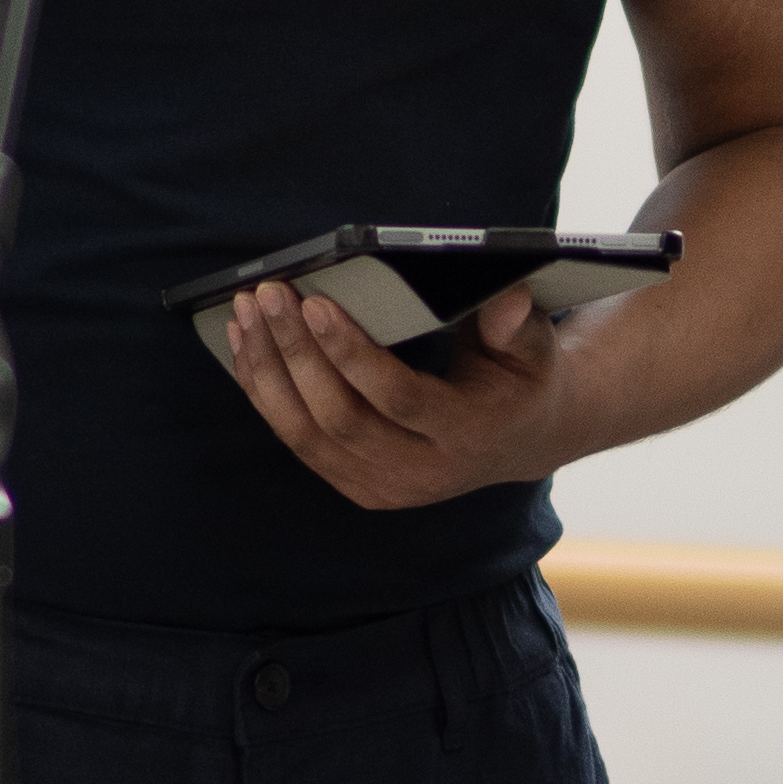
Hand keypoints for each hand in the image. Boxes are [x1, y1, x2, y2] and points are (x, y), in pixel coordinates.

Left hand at [206, 273, 568, 501]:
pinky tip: (248, 347)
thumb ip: (517, 325)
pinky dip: (265, 394)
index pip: (397, 399)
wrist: (516, 440)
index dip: (351, 353)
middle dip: (297, 353)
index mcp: (469, 436)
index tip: (316, 303)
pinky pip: (298, 442)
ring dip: (269, 372)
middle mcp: (423, 473)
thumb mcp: (534, 349)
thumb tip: (504, 300)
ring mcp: (385, 487)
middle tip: (270, 296)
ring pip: (307, 436)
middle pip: (340, 418)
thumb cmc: (519, 380)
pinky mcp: (358, 487)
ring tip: (247, 314)